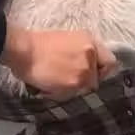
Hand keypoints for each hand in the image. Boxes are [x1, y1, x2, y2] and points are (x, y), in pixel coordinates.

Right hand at [1, 26, 116, 97]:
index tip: (92, 73)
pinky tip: (51, 85)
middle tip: (68, 78)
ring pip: (85, 88)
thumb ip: (82, 52)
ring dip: (72, 88)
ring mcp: (85, 70)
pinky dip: (63, 93)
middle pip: (96, 79)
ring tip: (56, 81)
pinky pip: (73, 95)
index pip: (110, 62)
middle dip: (84, 81)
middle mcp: (91, 54)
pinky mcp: (75, 83)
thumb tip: (89, 66)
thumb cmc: (38, 44)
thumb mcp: (68, 40)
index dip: (102, 71)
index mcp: (90, 41)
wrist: (23, 50)